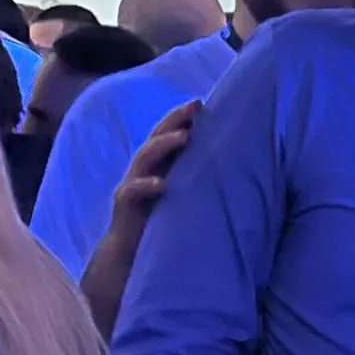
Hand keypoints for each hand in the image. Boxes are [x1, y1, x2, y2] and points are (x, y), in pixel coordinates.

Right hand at [113, 100, 198, 244]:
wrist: (134, 252)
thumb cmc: (165, 221)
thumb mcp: (183, 194)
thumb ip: (196, 176)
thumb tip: (230, 162)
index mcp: (159, 165)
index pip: (168, 134)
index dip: (181, 117)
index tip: (201, 103)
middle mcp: (145, 170)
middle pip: (156, 138)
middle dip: (174, 121)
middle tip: (193, 108)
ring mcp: (133, 184)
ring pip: (145, 158)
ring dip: (164, 145)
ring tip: (185, 137)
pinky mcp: (125, 205)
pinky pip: (133, 191)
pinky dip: (147, 185)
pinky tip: (161, 184)